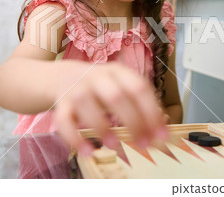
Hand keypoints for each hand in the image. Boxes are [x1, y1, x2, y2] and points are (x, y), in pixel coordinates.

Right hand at [53, 62, 168, 154]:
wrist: (63, 77)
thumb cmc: (101, 88)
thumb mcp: (121, 87)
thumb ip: (139, 104)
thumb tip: (161, 128)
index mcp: (118, 72)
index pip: (138, 88)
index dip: (152, 111)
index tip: (161, 134)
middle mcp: (97, 77)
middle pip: (116, 96)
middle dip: (133, 122)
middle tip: (144, 144)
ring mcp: (77, 89)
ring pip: (87, 104)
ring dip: (102, 127)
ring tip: (115, 145)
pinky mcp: (61, 104)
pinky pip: (64, 121)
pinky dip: (75, 138)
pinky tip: (87, 151)